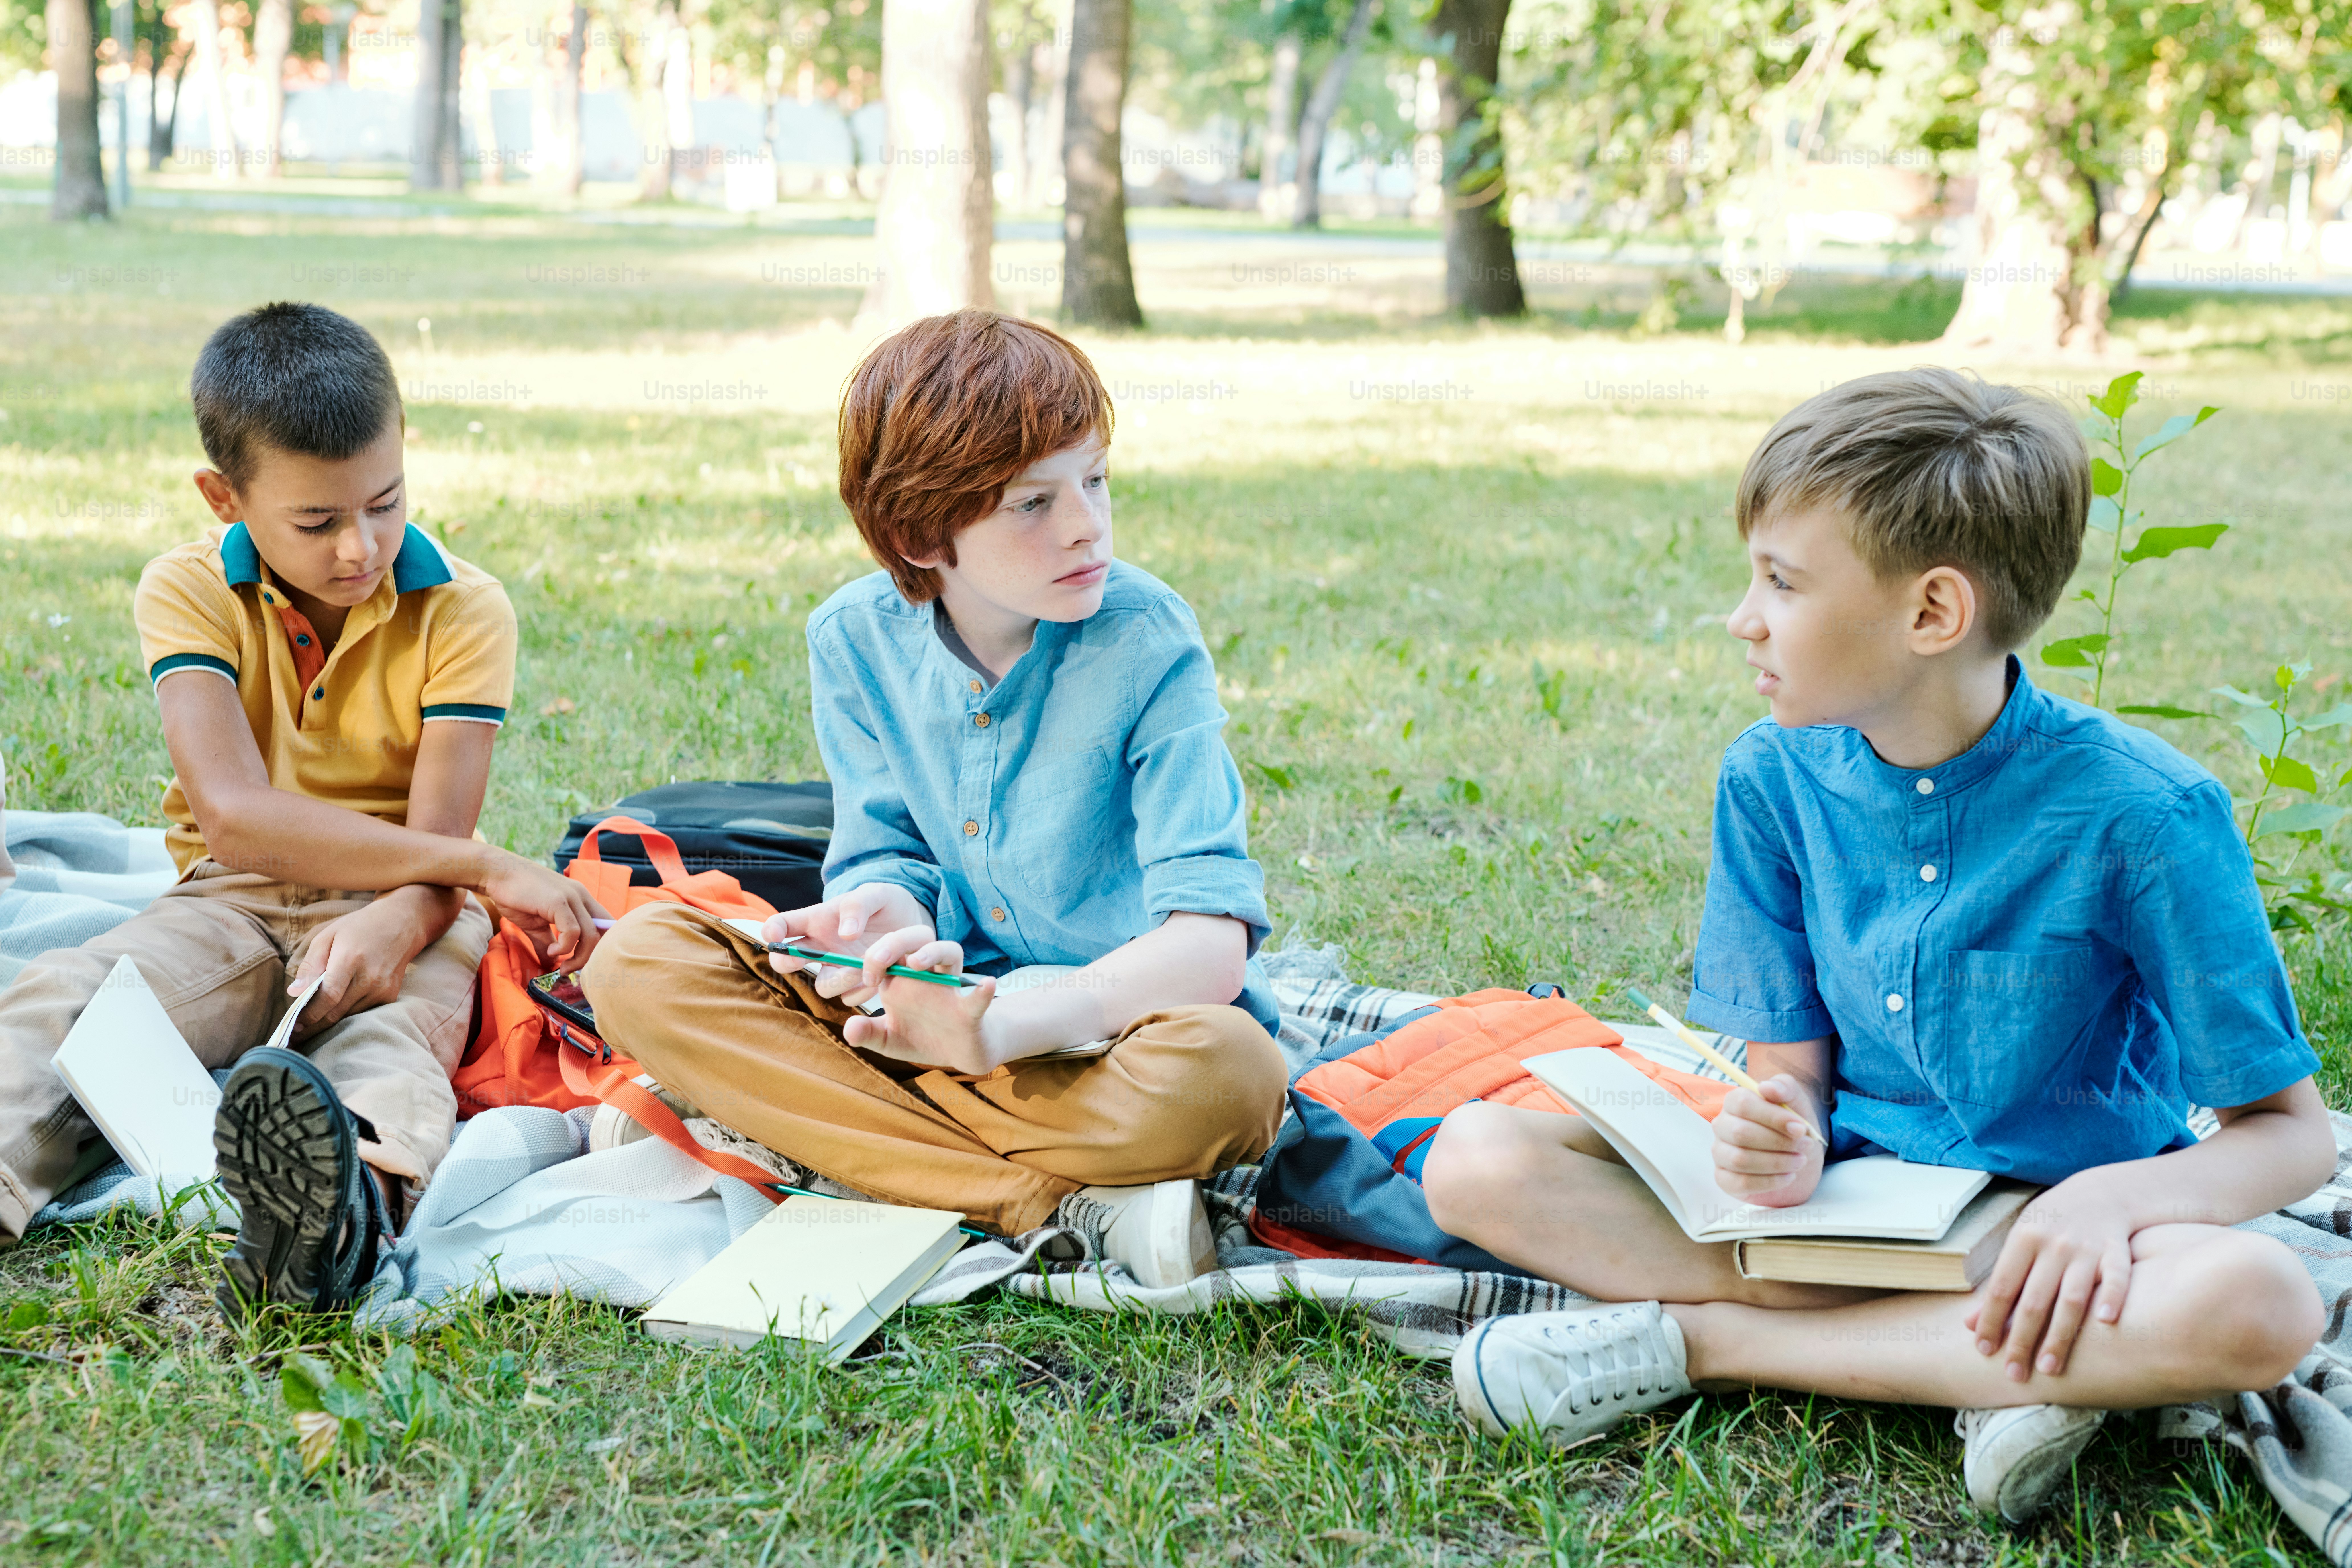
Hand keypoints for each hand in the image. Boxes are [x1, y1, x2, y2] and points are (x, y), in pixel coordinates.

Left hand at [289, 894, 442, 1030]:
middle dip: (313, 1026)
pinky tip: (335, 1012)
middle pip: (336, 1013)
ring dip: (329, 1023)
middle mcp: (370, 978)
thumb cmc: (359, 927)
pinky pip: (362, 1013)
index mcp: (350, 959)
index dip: (309, 1014)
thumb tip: (294, 993)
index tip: (293, 1024)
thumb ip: (310, 965)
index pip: (327, 997)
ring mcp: (382, 989)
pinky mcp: (390, 996)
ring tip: (312, 1023)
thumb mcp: (328, 936)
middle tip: (296, 1034)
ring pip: (348, 1017)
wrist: (401, 923)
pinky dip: (347, 1016)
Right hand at [476, 851, 607, 968]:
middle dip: (592, 958)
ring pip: (591, 935)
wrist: (497, 873)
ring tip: (562, 966)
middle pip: (604, 934)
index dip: (602, 947)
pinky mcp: (558, 900)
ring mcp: (572, 896)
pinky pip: (573, 931)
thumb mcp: (536, 925)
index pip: (607, 925)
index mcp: (581, 899)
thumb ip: (546, 943)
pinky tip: (551, 952)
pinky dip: (564, 948)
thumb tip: (550, 965)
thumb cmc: (516, 896)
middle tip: (572, 970)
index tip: (583, 963)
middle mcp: (582, 896)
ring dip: (579, 958)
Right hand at [763, 883, 931, 1002]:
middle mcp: (820, 948)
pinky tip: (881, 976)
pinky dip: (863, 991)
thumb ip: (858, 906)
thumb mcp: (876, 894)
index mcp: (816, 920)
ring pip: (823, 986)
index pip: (782, 925)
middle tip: (805, 959)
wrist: (910, 924)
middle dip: (787, 962)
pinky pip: (849, 998)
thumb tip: (845, 934)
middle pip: (786, 962)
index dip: (772, 930)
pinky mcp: (854, 986)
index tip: (773, 935)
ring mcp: (836, 969)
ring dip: (841, 979)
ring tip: (866, 964)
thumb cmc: (885, 904)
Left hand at [834, 929, 1002, 1075]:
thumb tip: (848, 1028)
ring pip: (949, 952)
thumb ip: (868, 1034)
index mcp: (902, 980)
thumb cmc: (920, 1038)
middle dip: (895, 943)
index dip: (871, 955)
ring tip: (917, 962)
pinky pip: (978, 997)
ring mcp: (950, 990)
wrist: (957, 1055)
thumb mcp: (887, 1040)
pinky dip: (982, 991)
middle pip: (915, 940)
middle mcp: (926, 977)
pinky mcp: (971, 1011)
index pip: (886, 951)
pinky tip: (986, 985)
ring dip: (933, 951)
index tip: (861, 976)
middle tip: (878, 961)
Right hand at [1711, 1074, 1824, 1206]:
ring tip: (1800, 1161)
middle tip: (1806, 1146)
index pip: (1742, 1105)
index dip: (1773, 1117)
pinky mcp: (1725, 1178)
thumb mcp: (1796, 1100)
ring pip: (1740, 1159)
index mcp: (1734, 1101)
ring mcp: (1720, 1153)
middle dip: (1779, 1142)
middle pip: (1741, 1133)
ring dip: (1777, 1162)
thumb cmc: (1791, 1124)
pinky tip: (1788, 1176)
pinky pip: (1740, 1182)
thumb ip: (1784, 1087)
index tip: (1801, 1128)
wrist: (1797, 1151)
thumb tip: (1767, 1088)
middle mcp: (1722, 1126)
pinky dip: (1770, 1182)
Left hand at [1966, 1175, 2134, 1382]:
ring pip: (2072, 1298)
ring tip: (2049, 1369)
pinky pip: (2117, 1276)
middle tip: (2015, 1374)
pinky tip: (2106, 1322)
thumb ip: (1999, 1284)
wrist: (2099, 1193)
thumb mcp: (2019, 1244)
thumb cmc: (2050, 1225)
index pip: (2001, 1289)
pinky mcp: (2117, 1250)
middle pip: (2035, 1301)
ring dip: (2060, 1335)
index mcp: (2022, 1240)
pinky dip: (2113, 1297)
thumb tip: (1969, 1324)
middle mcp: (2053, 1245)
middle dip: (2023, 1340)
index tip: (1984, 1352)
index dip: (1991, 1321)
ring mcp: (2086, 1248)